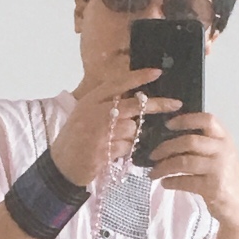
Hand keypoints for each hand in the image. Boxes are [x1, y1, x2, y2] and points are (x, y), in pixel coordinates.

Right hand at [50, 69, 180, 187]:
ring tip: (113, 142)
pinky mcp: (106, 150)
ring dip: (130, 137)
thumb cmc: (75, 138)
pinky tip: (109, 153)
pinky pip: (127, 147)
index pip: (119, 83)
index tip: (158, 72)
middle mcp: (97, 113)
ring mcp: (101, 132)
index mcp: (91, 100)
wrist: (61, 166)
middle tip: (176, 104)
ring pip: (133, 129)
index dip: (139, 77)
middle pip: (136, 105)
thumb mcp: (84, 113)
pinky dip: (123, 151)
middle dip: (159, 105)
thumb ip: (106, 104)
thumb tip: (136, 101)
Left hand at [148, 113, 238, 231]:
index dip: (186, 120)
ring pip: (184, 161)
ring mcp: (219, 169)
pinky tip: (165, 183)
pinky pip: (185, 181)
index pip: (207, 120)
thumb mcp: (220, 157)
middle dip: (166, 147)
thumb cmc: (225, 180)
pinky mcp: (213, 187)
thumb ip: (203, 146)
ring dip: (164, 167)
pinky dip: (171, 182)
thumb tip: (170, 140)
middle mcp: (224, 151)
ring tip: (154, 173)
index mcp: (225, 139)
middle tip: (153, 155)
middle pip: (189, 141)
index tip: (168, 124)